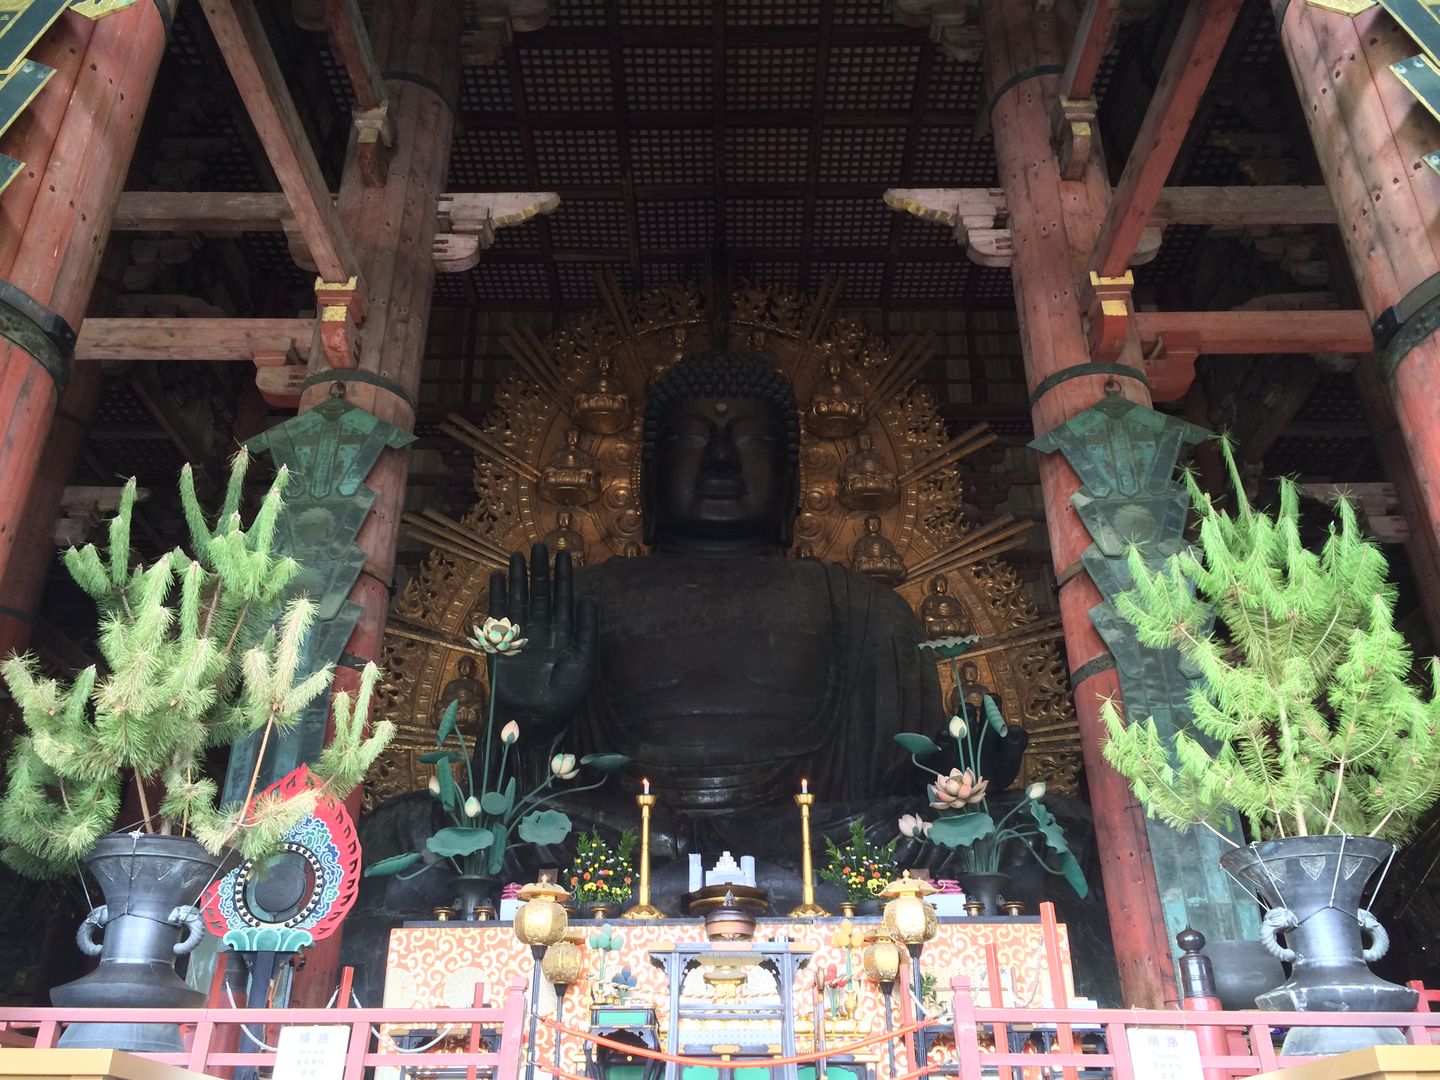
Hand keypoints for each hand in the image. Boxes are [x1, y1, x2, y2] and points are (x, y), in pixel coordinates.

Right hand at [487, 543, 597, 736]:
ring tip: (517, 555)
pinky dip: (498, 598)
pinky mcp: (501, 645)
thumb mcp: (583, 663)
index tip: (565, 554)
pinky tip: (498, 578)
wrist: (533, 722)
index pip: (565, 599)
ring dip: (519, 579)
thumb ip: (586, 630)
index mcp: (565, 636)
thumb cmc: (564, 698)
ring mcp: (521, 637)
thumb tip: (589, 598)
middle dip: (540, 571)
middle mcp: (543, 633)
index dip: (564, 577)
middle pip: (541, 595)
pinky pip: (499, 617)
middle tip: (540, 545)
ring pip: (520, 601)